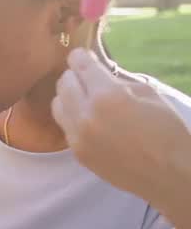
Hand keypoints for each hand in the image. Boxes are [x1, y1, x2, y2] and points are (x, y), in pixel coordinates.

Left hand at [53, 49, 190, 205]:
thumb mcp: (148, 94)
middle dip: (74, 75)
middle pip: (64, 83)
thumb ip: (118, 81)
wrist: (170, 174)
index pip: (80, 67)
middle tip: (84, 75)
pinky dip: (72, 117)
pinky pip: (65, 126)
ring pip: (57, 105)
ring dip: (68, 96)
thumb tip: (99, 73)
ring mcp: (78, 137)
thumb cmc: (167, 130)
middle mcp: (85, 115)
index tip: (80, 55)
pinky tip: (87, 118)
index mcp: (106, 96)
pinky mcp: (77, 153)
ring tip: (83, 96)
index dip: (80, 57)